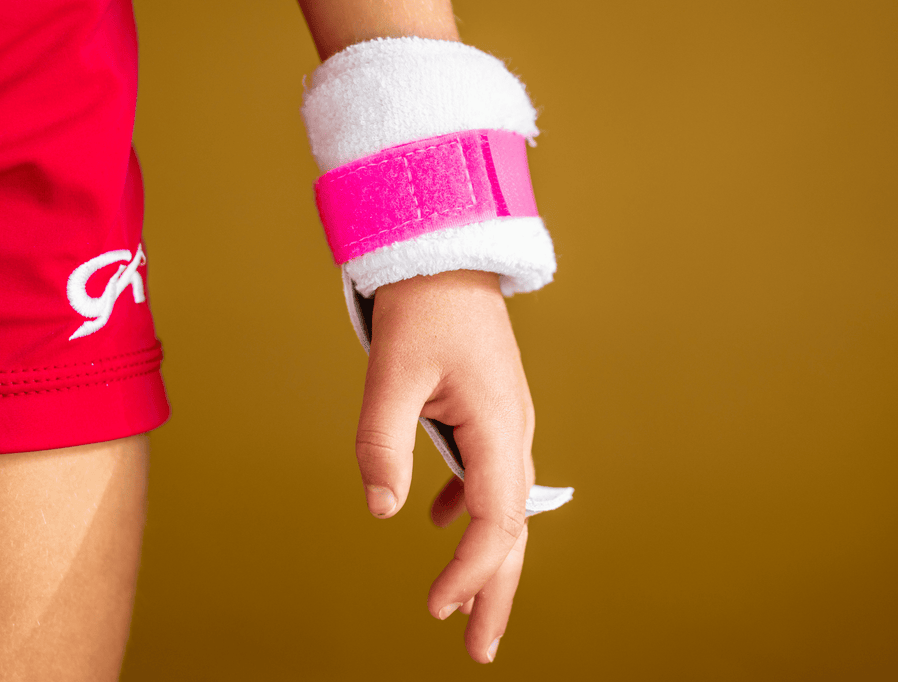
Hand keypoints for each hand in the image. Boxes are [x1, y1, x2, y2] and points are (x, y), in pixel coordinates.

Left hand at [355, 269, 535, 662]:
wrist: (446, 254)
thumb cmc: (422, 305)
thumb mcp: (391, 373)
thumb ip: (383, 442)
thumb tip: (383, 511)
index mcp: (500, 426)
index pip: (495, 520)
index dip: (470, 570)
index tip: (437, 607)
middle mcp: (514, 433)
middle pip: (512, 530)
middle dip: (495, 592)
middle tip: (479, 650)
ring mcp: (507, 424)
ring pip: (502, 508)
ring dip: (485, 559)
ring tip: (464, 607)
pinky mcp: (490, 413)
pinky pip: (485, 476)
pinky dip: (464, 509)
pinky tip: (433, 520)